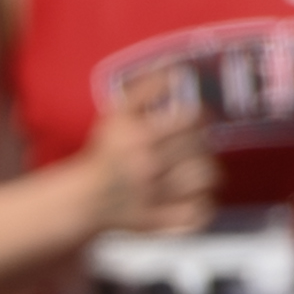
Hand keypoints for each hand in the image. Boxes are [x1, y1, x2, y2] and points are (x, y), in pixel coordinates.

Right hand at [85, 69, 226, 238]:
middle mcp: (147, 167)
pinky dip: (204, 206)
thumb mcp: (117, 115)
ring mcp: (153, 197)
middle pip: (200, 150)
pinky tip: (199, 196)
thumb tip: (177, 71)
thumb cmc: (106, 153)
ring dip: (209, 172)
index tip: (200, 118)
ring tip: (201, 168)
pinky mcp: (157, 222)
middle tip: (199, 144)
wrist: (84, 199)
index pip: (189, 121)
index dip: (201, 116)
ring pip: (202, 181)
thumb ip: (145, 89)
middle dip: (204, 144)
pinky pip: (194, 215)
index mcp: (140, 138)